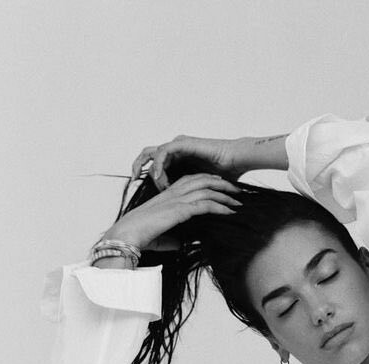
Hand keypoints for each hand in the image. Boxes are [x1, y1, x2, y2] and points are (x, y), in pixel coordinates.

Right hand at [104, 173, 242, 251]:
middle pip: (202, 181)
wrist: (126, 236)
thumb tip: (180, 244)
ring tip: (239, 200)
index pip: (191, 181)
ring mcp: (175, 201)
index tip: (222, 187)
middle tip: (237, 190)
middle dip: (221, 183)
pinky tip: (230, 211)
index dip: (208, 182)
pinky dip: (219, 207)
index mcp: (167, 196)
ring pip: (206, 190)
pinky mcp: (178, 211)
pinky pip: (204, 205)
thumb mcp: (159, 237)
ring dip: (225, 194)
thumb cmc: (139, 238)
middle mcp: (172, 194)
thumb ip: (171, 238)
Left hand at [130, 135, 244, 190]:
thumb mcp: (200, 189)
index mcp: (178, 160)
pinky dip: (159, 164)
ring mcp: (178, 146)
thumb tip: (184, 216)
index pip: (155, 166)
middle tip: (132, 180)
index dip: (148, 178)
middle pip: (148, 156)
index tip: (146, 193)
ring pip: (152, 153)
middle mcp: (176, 151)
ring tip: (148, 183)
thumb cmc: (226, 175)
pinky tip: (158, 177)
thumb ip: (189, 197)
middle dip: (137, 167)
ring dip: (149, 169)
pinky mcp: (183, 144)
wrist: (236, 161)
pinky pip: (163, 152)